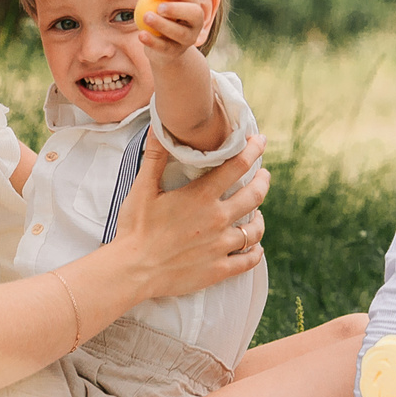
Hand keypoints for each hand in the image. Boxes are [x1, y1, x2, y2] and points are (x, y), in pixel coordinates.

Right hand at [109, 132, 267, 299]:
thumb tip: (158, 126)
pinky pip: (249, 260)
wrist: (132, 271)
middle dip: (263, 181)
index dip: (253, 150)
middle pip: (255, 195)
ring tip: (257, 214)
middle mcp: (217, 219)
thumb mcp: (143, 189)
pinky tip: (255, 248)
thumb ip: (155, 157)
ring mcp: (220, 247)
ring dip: (259, 219)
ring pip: (255, 230)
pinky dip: (256, 252)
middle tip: (264, 175)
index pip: (237, 166)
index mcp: (201, 197)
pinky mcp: (218, 270)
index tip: (260, 142)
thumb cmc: (135, 229)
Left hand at [128, 0, 219, 56]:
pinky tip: (141, 35)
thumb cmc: (158, 15)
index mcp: (191, 3)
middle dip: (177, 9)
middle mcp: (196, 21)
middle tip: (158, 7)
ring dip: (163, 25)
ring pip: (180, 33)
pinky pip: (166, 47)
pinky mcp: (176, 52)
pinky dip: (153, 41)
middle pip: (193, 13)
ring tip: (146, 17)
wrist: (162, 45)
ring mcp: (188, 38)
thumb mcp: (151, 1)